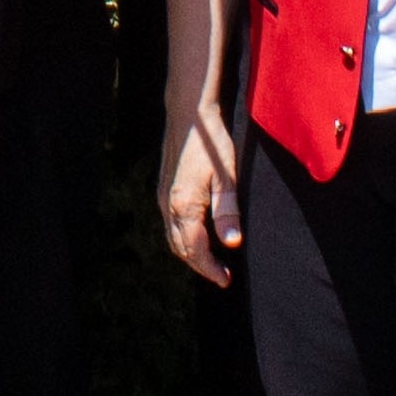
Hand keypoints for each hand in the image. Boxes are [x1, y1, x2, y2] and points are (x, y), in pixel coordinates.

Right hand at [162, 120, 242, 284]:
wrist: (188, 116)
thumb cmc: (211, 144)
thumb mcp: (227, 177)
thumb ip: (228, 212)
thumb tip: (232, 244)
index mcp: (185, 206)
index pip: (196, 250)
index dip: (210, 268)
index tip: (226, 280)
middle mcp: (168, 206)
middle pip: (180, 248)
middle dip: (200, 265)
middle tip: (221, 275)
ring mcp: (162, 198)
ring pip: (172, 238)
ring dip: (190, 253)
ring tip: (211, 261)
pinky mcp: (163, 190)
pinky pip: (170, 225)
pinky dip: (183, 238)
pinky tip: (197, 236)